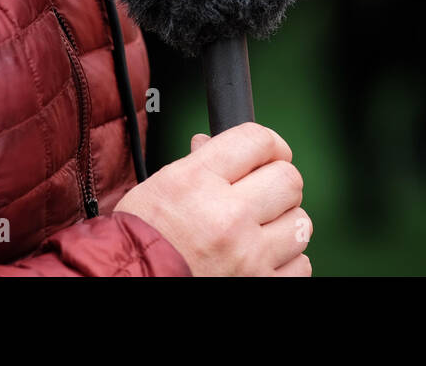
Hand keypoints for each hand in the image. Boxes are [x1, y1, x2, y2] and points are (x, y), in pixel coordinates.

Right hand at [114, 122, 311, 275]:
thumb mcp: (158, 188)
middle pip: (289, 180)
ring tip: (257, 232)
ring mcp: (247, 257)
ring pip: (300, 223)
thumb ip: (198, 162)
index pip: (259, 140)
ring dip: (283, 226)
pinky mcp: (259, 286)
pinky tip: (261, 259)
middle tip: (262, 195)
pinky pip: (300, 265)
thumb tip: (213, 141)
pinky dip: (286, 262)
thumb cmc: (139, 241)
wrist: (125, 286)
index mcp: (197, 182)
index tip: (270, 155)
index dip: (270, 145)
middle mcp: (227, 217)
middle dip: (278, 185)